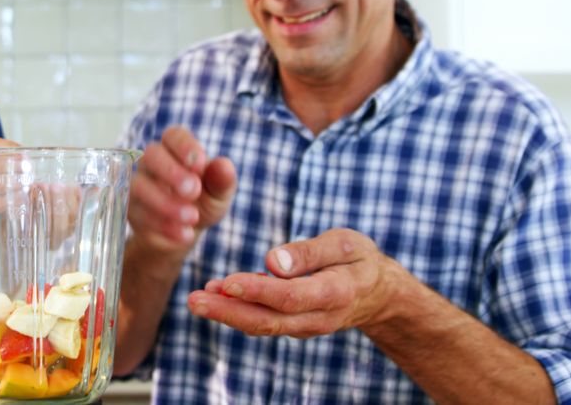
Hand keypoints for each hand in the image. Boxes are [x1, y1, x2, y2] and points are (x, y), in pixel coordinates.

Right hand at [127, 125, 236, 255]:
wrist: (186, 231)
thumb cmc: (204, 202)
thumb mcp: (219, 193)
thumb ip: (221, 179)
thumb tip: (223, 166)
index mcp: (176, 149)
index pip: (173, 136)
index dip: (184, 146)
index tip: (199, 165)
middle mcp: (153, 162)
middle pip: (151, 155)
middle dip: (171, 172)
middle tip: (194, 191)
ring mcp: (138, 184)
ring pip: (139, 186)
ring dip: (166, 202)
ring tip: (192, 217)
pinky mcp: (130, 209)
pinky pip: (138, 214)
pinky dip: (163, 225)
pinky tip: (184, 233)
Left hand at [186, 228, 403, 336]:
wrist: (377, 294)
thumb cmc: (359, 260)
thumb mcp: (345, 244)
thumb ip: (310, 252)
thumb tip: (272, 261)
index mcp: (334, 293)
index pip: (290, 296)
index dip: (258, 291)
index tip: (228, 282)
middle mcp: (317, 317)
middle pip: (268, 320)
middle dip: (228, 312)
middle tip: (193, 300)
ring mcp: (304, 326)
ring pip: (261, 325)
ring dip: (226, 314)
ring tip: (195, 299)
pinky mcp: (292, 325)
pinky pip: (263, 321)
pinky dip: (237, 311)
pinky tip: (214, 295)